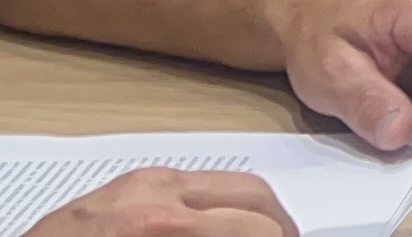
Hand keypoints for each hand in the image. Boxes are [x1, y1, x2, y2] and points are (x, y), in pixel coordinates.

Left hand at [28, 168, 295, 236]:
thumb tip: (261, 236)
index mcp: (168, 227)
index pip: (261, 229)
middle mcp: (159, 193)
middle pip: (257, 196)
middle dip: (279, 226)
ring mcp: (143, 183)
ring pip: (232, 183)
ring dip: (253, 213)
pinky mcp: (129, 183)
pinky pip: (196, 183)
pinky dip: (219, 206)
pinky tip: (215, 229)